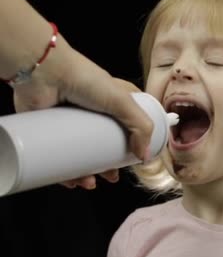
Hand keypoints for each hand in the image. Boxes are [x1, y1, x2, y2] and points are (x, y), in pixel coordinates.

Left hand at [12, 36, 152, 188]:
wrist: (45, 73)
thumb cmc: (86, 79)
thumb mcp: (124, 101)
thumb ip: (141, 128)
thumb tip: (144, 157)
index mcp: (115, 102)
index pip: (130, 125)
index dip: (134, 143)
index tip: (134, 160)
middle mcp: (95, 112)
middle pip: (106, 144)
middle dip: (109, 165)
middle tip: (111, 176)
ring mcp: (72, 122)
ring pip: (82, 154)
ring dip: (87, 173)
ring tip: (88, 183)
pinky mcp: (51, 130)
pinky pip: (60, 157)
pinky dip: (65, 172)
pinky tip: (71, 180)